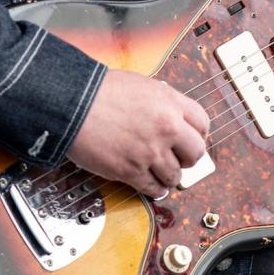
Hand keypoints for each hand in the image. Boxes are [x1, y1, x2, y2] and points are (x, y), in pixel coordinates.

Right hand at [68, 68, 209, 199]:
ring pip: (175, 175)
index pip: (202, 123)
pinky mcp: (131, 171)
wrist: (72, 103)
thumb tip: (168, 111)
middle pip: (196, 152)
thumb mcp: (139, 84)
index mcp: (170, 102)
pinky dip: (155, 190)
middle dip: (189, 158)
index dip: (198, 134)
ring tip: (162, 174)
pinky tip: (153, 186)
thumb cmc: (98, 91)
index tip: (192, 140)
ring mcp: (150, 152)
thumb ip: (160, 100)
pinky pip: (153, 188)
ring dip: (169, 176)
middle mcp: (166, 128)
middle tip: (180, 159)